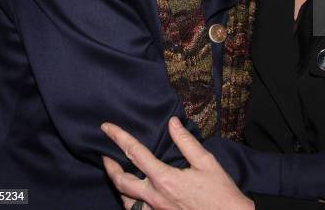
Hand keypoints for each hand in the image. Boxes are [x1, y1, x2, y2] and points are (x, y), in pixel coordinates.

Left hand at [101, 117, 253, 209]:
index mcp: (165, 179)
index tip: (106, 127)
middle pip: (121, 182)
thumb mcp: (206, 161)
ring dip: (118, 186)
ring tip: (116, 174)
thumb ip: (186, 141)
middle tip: (104, 155)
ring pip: (125, 201)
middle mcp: (155, 198)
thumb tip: (172, 122)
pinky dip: (130, 202)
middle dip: (109, 166)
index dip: (119, 138)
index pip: (135, 153)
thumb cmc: (220, 192)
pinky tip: (133, 196)